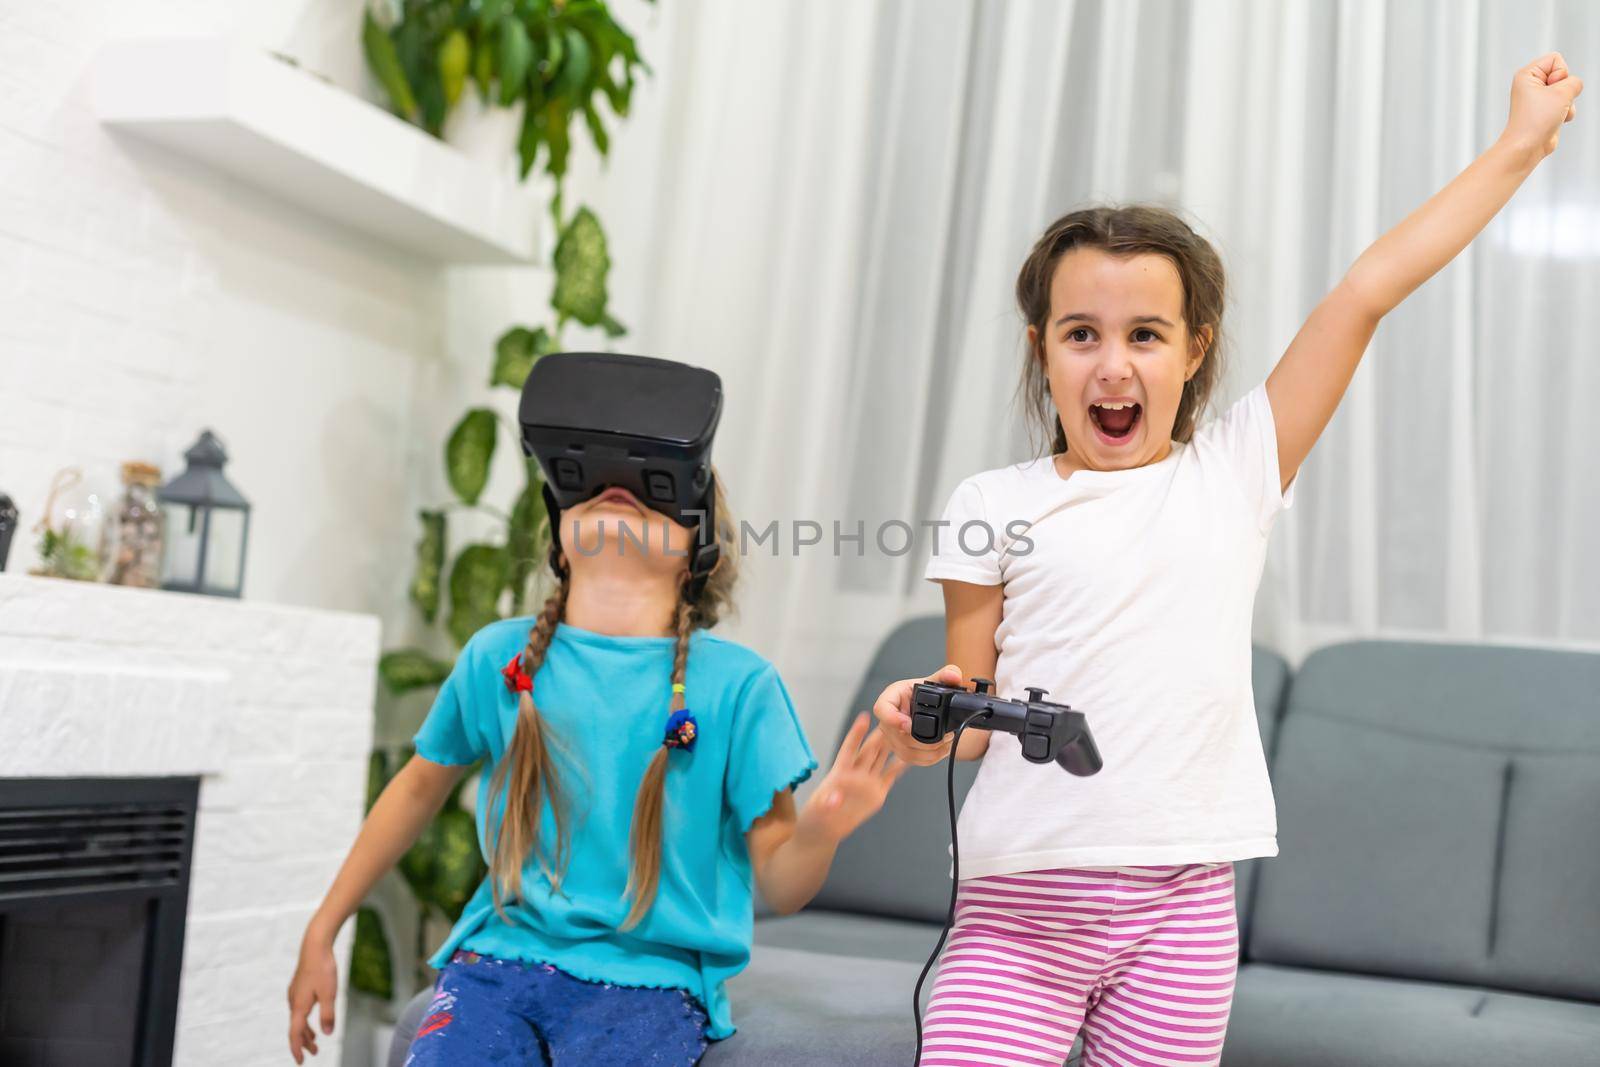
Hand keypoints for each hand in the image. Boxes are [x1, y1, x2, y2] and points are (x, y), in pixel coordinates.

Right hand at [287, 930, 338, 1062]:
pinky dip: (304, 1019)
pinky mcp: (298, 987)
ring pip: (297, 1018)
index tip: (301, 1062)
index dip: (297, 1049)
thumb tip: (327, 1034)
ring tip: (314, 1040)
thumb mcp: (329, 994)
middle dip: (304, 1042)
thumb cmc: (323, 968)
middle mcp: (292, 1001)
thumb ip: (327, 1015)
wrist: (315, 945)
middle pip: (296, 1028)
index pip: (295, 1034)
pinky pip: (299, 1009)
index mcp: (298, 1006)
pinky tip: (311, 1019)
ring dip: (305, 1031)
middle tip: (314, 1054)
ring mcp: (294, 993)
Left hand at [794, 713, 906, 844]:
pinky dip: (898, 767)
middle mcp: (855, 774)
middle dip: (880, 734)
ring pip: (880, 758)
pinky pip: (889, 777)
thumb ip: (826, 804)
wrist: (824, 830)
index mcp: (839, 773)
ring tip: (903, 731)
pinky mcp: (876, 794)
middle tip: (893, 718)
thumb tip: (833, 799)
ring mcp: (867, 783)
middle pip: (869, 749)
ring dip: (890, 745)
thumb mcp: (817, 810)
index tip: (864, 718)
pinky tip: (908, 757)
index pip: (849, 748)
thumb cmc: (816, 817)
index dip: (856, 733)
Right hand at [872, 664, 964, 766]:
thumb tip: (954, 675)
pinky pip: (912, 759)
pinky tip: (942, 750)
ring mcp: (892, 737)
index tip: (908, 724)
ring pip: (906, 752)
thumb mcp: (935, 680)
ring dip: (930, 750)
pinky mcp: (901, 750)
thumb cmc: (924, 693)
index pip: (882, 709)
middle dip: (923, 740)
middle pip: (897, 736)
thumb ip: (946, 675)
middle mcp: (887, 719)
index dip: (892, 719)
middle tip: (945, 735)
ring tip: (947, 741)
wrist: (927, 705)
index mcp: (891, 698)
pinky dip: (930, 758)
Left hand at [1504, 52, 1581, 158]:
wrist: (1526, 147)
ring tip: (1552, 114)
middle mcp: (1531, 85)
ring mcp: (1539, 98)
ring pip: (1567, 91)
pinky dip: (1565, 113)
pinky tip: (1555, 121)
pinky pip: (1566, 104)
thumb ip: (1575, 81)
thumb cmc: (1534, 121)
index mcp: (1527, 75)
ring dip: (1566, 104)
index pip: (1556, 59)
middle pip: (1564, 75)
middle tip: (1552, 103)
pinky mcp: (1545, 110)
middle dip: (1564, 90)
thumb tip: (1574, 86)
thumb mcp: (1562, 92)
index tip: (1550, 89)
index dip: (1560, 73)